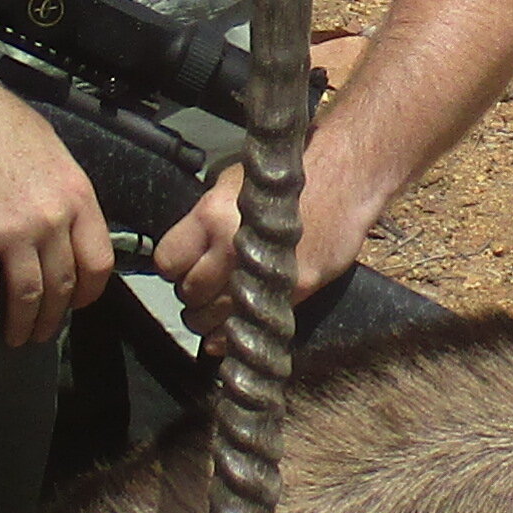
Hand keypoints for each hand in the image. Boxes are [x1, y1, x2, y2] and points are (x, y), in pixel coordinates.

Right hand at [0, 65, 112, 348]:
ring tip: (15, 340)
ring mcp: (16, 231)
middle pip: (63, 285)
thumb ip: (64, 187)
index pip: (98, 260)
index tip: (77, 304)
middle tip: (43, 334)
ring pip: (28, 296)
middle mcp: (52, 218)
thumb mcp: (48, 147)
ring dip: (23, 326)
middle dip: (54, 317)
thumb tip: (70, 217)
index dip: (89, 291)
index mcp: (76, 194)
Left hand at [153, 155, 373, 326]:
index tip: (180, 269)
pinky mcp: (292, 293)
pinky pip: (247, 330)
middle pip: (189, 293)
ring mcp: (263, 274)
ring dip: (209, 320)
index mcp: (212, 216)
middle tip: (202, 291)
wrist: (344, 178)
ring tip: (217, 310)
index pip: (168, 261)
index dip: (173, 268)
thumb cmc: (291, 179)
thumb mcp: (233, 184)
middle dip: (192, 296)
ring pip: (212, 319)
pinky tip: (237, 326)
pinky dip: (236, 334)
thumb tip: (187, 250)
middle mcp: (233, 247)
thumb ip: (206, 221)